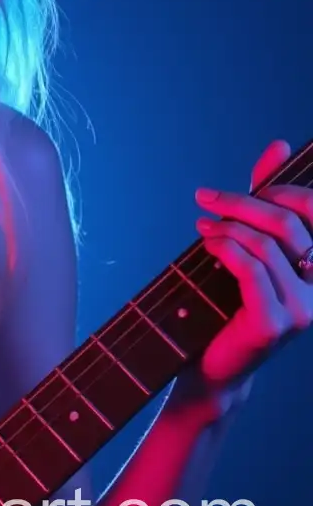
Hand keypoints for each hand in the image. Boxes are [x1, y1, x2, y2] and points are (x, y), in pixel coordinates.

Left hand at [172, 139, 312, 420]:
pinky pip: (250, 268)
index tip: (251, 186)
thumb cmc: (229, 298)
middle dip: (241, 202)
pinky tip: (206, 245)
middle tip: (206, 198)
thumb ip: (266, 198)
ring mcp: (304, 309)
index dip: (285, 189)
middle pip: (286, 222)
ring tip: (202, 227)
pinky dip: (223, 247)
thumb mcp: (249, 241)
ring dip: (226, 227)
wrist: (210, 360)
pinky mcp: (276, 323)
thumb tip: (279, 145)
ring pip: (265, 244)